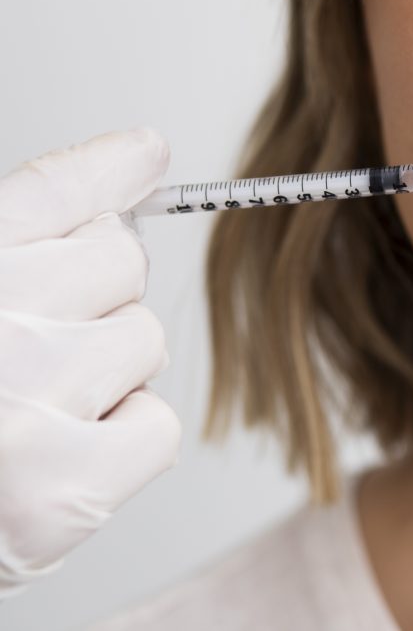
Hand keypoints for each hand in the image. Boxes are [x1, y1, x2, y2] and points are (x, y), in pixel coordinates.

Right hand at [0, 128, 180, 597]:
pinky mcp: (62, 492)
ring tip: (33, 409)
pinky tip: (62, 456)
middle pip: (120, 261)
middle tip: (37, 346)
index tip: (145, 153)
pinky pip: (157, 424)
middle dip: (97, 296)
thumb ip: (20, 247)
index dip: (109, 169)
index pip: (51, 193)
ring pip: (144, 340)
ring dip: (109, 372)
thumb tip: (137, 168)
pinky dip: (124, 440)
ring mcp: (28, 410)